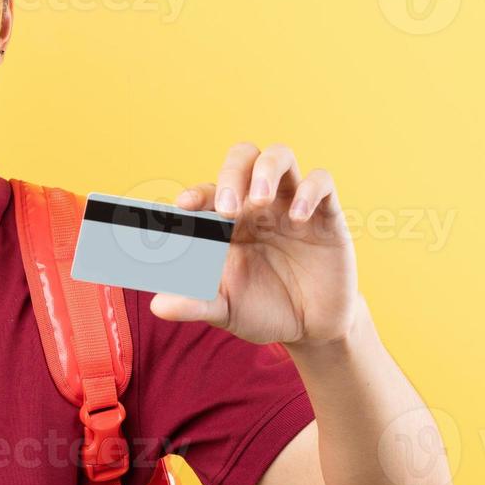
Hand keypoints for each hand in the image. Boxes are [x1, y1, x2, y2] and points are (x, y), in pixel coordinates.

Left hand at [149, 143, 357, 345]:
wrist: (312, 328)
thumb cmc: (263, 311)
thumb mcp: (226, 311)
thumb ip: (195, 304)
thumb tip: (158, 306)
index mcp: (228, 221)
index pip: (208, 191)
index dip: (196, 193)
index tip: (183, 207)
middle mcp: (258, 205)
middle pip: (243, 158)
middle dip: (231, 174)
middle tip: (228, 208)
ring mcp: (292, 205)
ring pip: (280, 156)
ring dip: (266, 170)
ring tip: (261, 200)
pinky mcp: (326, 215)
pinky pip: (321, 181)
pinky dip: (309, 192)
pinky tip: (298, 219)